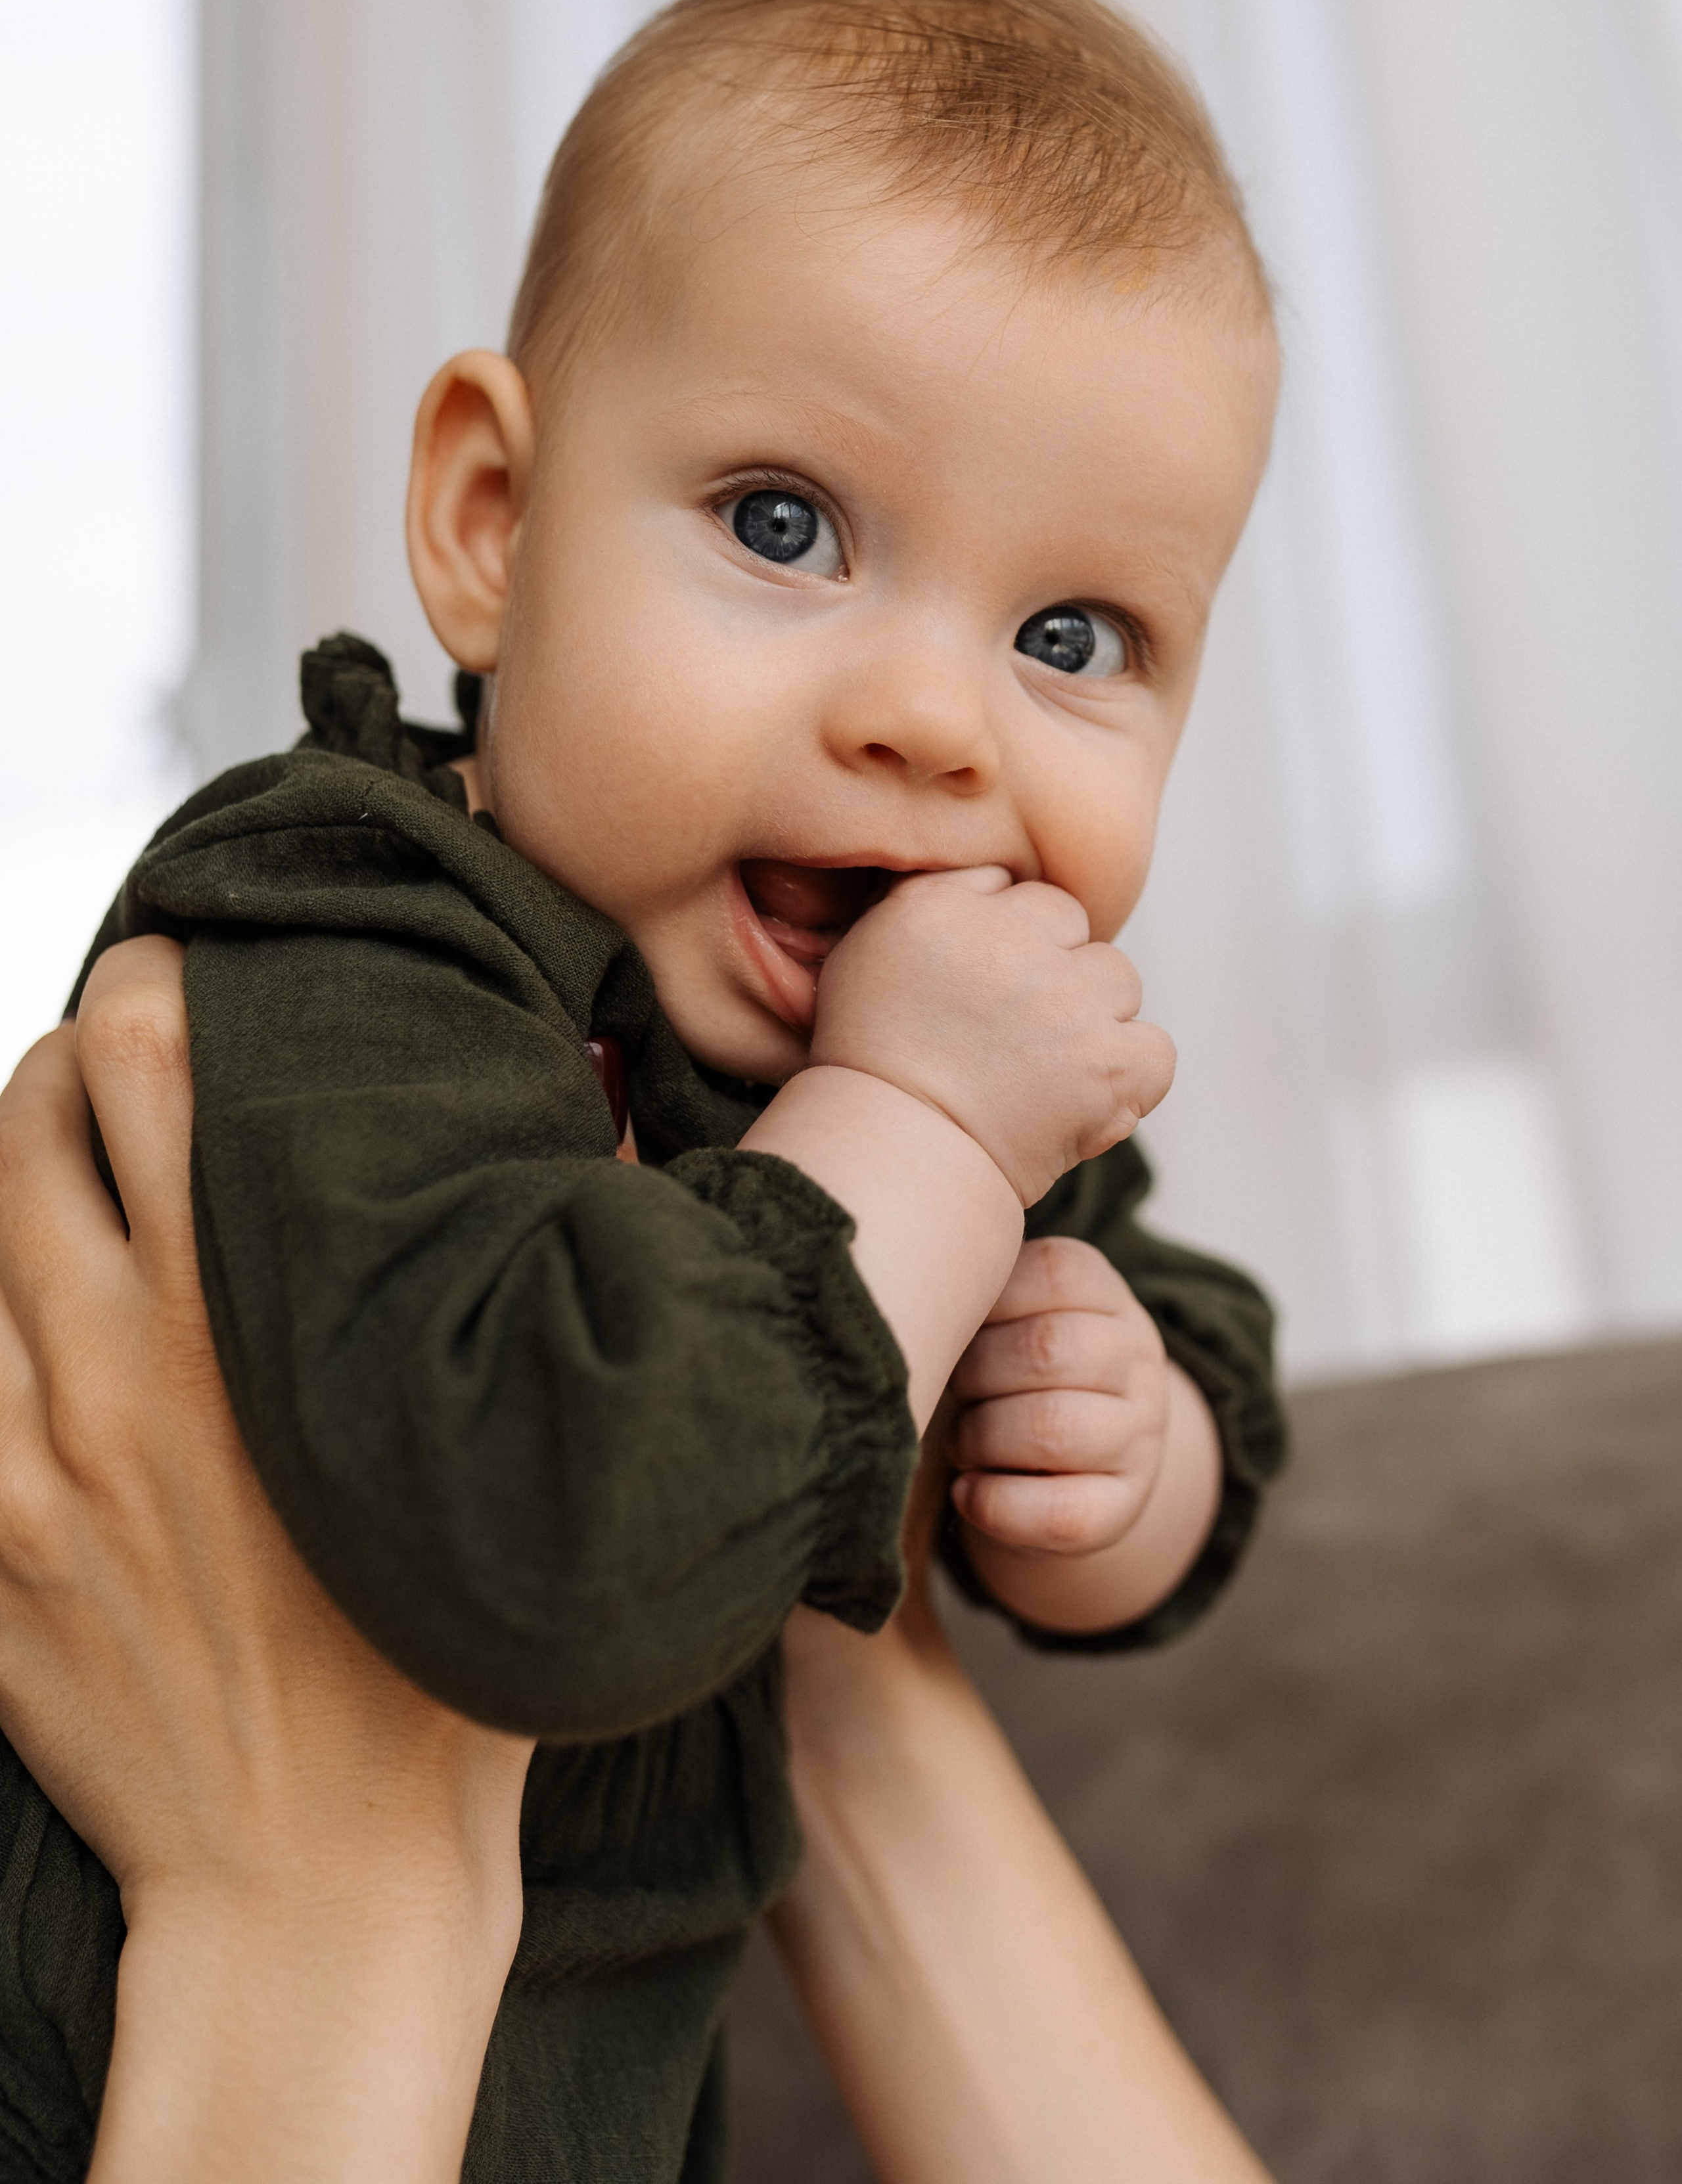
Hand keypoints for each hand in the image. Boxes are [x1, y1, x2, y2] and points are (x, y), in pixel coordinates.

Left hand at [0, 938, 530, 2182]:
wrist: (315, 1885)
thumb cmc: (445, 1672)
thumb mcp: (515, 1444)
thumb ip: (527, 1263)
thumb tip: (570, 1094)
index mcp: (258, 1319)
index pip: (154, 1062)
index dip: (158, 983)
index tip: (189, 968)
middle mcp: (121, 1360)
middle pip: (34, 1108)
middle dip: (73, 1048)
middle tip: (124, 1051)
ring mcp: (30, 1450)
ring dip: (17, 1158)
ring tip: (67, 1157)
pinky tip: (36, 1301)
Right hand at [809, 868, 1174, 1206]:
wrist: (893, 1158)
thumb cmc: (872, 1068)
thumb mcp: (867, 955)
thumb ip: (933, 902)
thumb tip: (994, 886)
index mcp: (942, 905)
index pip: (1017, 892)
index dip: (1011, 941)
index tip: (989, 986)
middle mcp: (1010, 939)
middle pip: (1072, 926)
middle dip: (1054, 972)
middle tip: (1015, 1032)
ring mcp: (1067, 999)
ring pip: (1118, 979)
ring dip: (1094, 1016)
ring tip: (1048, 1067)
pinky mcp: (1109, 1061)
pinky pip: (1154, 1048)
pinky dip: (1131, 1075)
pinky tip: (1089, 1097)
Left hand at [945, 1236, 1223, 1636]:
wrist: (1062, 1462)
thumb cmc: (1005, 1370)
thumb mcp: (1003, 1316)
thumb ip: (973, 1291)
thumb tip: (908, 1284)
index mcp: (1104, 1294)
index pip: (1052, 1273)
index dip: (983, 1306)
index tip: (955, 1327)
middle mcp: (1136, 1358)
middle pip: (1048, 1350)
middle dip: (975, 1375)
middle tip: (950, 1390)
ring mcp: (1138, 1434)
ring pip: (1053, 1429)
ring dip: (981, 1438)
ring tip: (961, 1442)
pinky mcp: (1122, 1505)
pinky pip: (1062, 1513)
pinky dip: (996, 1505)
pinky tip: (968, 1493)